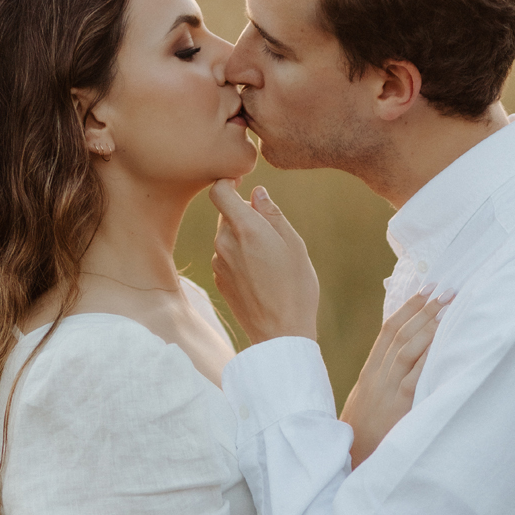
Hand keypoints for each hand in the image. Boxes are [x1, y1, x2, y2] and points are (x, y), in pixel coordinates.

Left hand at [209, 182, 318, 343]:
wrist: (280, 333)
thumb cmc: (296, 288)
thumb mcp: (294, 244)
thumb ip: (272, 214)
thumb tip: (257, 193)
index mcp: (245, 229)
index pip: (219, 191)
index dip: (228, 181)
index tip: (242, 182)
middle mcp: (225, 243)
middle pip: (226, 214)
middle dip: (244, 214)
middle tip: (271, 230)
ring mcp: (219, 263)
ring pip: (226, 236)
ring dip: (242, 237)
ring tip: (270, 258)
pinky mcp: (219, 280)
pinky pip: (226, 256)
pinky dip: (239, 256)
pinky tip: (260, 274)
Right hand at [340, 289, 453, 467]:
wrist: (349, 461)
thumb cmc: (361, 437)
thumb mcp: (368, 403)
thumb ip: (384, 382)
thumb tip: (404, 364)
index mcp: (369, 373)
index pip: (388, 331)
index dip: (409, 308)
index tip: (426, 290)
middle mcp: (377, 376)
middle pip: (401, 333)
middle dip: (425, 309)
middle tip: (447, 289)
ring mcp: (386, 390)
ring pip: (408, 348)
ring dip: (429, 324)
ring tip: (450, 306)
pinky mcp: (397, 406)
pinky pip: (414, 375)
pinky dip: (428, 355)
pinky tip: (444, 341)